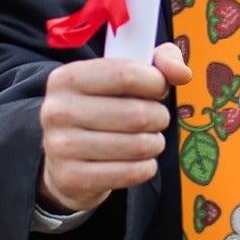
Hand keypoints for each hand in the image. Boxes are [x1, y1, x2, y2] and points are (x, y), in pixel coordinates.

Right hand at [37, 41, 192, 213]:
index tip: (158, 89)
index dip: (156, 83)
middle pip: (136, 114)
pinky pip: (131, 173)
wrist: (66, 158)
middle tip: (155, 119)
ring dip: (155, 143)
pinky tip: (139, 161)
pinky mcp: (71, 178)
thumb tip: (181, 73)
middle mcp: (57, 110)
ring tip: (147, 140)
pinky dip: (146, 167)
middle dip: (158, 117)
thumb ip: (160, 62)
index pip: (126, 74)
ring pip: (138, 145)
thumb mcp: (125, 75)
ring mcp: (60, 146)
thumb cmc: (104, 108)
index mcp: (67, 77)